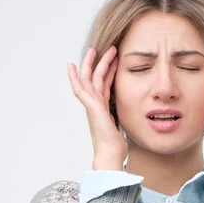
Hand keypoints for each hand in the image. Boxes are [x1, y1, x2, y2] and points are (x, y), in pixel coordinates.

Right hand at [68, 45, 126, 167]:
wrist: (111, 155)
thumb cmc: (115, 146)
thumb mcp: (122, 126)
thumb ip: (122, 118)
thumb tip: (131, 117)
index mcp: (103, 108)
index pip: (105, 85)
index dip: (108, 72)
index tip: (112, 61)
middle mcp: (96, 105)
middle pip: (96, 79)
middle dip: (101, 62)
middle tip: (106, 48)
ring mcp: (92, 105)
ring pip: (91, 79)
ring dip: (94, 63)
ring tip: (99, 49)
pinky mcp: (91, 107)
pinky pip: (81, 89)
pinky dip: (75, 77)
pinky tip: (72, 66)